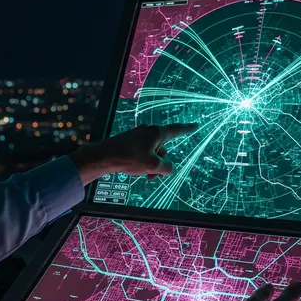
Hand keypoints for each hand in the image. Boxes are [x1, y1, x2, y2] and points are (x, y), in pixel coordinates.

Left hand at [69, 123, 197, 184]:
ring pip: (152, 152)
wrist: (104, 156)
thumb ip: (167, 168)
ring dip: (150, 164)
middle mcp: (148, 131)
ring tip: (142, 174)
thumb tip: (170, 168)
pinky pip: (142, 152)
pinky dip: (142, 162)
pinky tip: (134, 169)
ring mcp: (138, 136)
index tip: (195, 126)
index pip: (176, 130)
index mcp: (156, 133)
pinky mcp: (129, 142)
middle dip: (160, 163)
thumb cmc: (128, 158)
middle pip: (163, 148)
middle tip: (152, 175)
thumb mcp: (152, 166)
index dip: (187, 129)